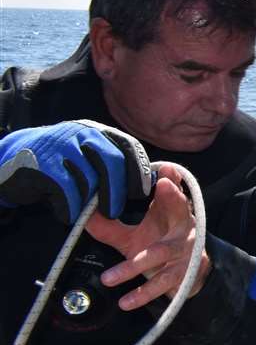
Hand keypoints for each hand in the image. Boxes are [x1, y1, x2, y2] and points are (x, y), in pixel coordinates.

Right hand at [0, 120, 152, 224]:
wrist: (15, 159)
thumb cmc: (61, 163)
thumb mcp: (89, 155)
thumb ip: (114, 164)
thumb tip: (150, 182)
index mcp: (99, 131)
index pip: (129, 147)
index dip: (138, 171)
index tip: (142, 192)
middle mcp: (83, 133)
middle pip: (112, 161)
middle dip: (117, 189)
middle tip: (116, 211)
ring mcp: (62, 145)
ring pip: (88, 178)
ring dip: (90, 201)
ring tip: (87, 212)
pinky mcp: (43, 163)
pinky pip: (66, 190)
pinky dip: (70, 206)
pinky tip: (69, 213)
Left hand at [87, 162, 209, 310]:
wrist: (190, 274)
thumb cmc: (161, 245)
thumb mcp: (139, 233)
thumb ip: (112, 226)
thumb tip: (84, 215)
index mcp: (175, 217)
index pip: (174, 198)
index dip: (170, 188)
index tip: (163, 178)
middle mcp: (183, 233)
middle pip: (178, 214)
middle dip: (171, 203)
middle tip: (161, 189)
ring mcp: (184, 256)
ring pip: (160, 257)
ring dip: (134, 268)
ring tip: (108, 278)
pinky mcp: (182, 279)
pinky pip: (162, 287)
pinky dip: (143, 295)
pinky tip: (125, 302)